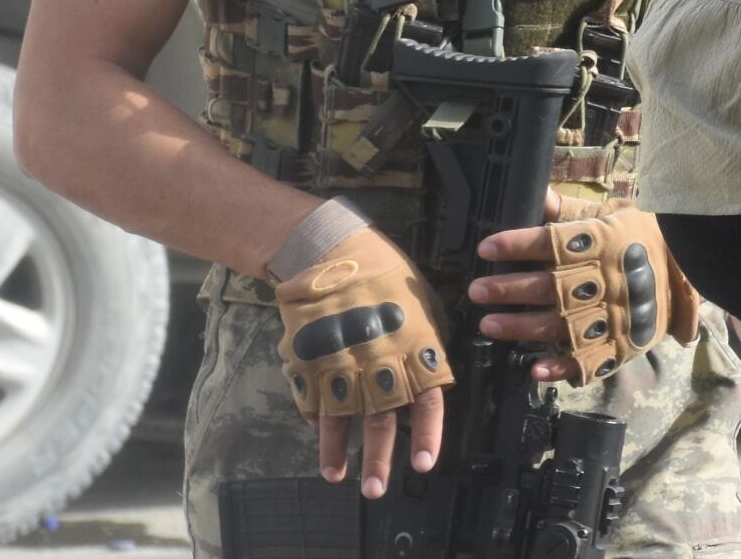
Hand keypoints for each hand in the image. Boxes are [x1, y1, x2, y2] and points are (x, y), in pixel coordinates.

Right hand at [273, 227, 450, 499]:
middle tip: (376, 489)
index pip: (425, 400)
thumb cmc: (387, 273)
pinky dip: (314, 417)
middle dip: (378, 459)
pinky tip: (317, 433)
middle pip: (379, 420)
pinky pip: (311, 397)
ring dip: (337, 450)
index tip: (423, 465)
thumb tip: (432, 370)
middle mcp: (377, 362)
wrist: (332, 250)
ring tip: (337, 476)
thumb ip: (428, 342)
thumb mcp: (423, 302)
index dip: (425, 435)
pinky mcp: (308, 360)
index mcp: (412, 348)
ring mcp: (339, 364)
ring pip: (340, 418)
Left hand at [470, 191, 699, 384]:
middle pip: (550, 287)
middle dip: (509, 290)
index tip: (487, 247)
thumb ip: (572, 212)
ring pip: (560, 325)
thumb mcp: (612, 215)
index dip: (518, 245)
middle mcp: (606, 280)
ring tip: (488, 324)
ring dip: (521, 327)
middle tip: (476, 291)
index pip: (553, 242)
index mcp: (603, 243)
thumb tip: (539, 196)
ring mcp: (613, 316)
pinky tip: (535, 369)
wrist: (697, 266)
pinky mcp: (622, 344)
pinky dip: (561, 368)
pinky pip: (589, 362)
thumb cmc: (646, 236)